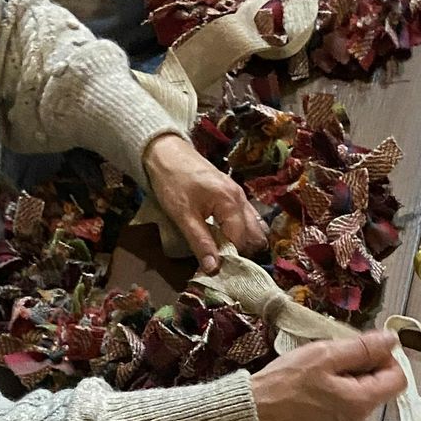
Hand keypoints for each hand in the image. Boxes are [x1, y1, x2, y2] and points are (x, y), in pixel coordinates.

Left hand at [143, 134, 266, 274]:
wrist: (165, 151)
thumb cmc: (172, 181)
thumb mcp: (183, 216)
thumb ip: (200, 243)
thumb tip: (213, 270)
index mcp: (230, 203)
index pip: (241, 241)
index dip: (230, 257)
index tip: (217, 268)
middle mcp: (241, 199)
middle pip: (255, 235)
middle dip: (242, 251)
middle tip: (222, 259)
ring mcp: (240, 195)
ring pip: (255, 227)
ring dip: (243, 241)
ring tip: (224, 249)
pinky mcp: (234, 193)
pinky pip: (248, 217)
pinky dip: (241, 230)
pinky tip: (225, 235)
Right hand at [250, 330, 405, 420]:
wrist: (256, 408)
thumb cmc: (287, 381)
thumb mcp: (327, 355)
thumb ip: (364, 348)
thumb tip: (393, 340)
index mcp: (361, 402)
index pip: (398, 378)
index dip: (387, 358)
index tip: (364, 347)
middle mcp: (360, 418)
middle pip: (383, 385)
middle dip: (367, 364)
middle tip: (338, 353)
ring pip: (365, 392)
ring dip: (352, 373)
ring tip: (325, 366)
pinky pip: (350, 400)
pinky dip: (342, 385)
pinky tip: (320, 378)